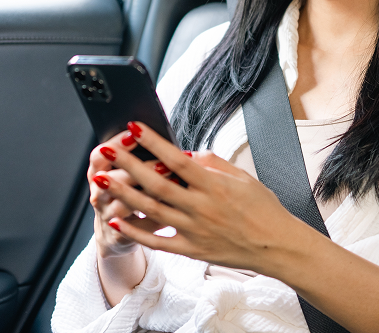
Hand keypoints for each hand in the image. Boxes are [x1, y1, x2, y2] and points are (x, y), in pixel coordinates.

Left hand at [95, 121, 304, 273]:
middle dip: (127, 165)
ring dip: (123, 194)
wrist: (277, 247)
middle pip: (156, 183)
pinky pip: (158, 241)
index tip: (134, 127)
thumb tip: (184, 152)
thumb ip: (211, 163)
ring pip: (151, 210)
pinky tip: (117, 221)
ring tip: (101, 181)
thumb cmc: (263, 209)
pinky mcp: (192, 250)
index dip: (152, 142)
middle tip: (105, 150)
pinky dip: (136, 232)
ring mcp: (194, 230)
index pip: (176, 158)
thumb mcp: (242, 176)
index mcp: (214, 185)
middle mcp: (201, 207)